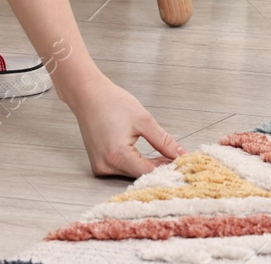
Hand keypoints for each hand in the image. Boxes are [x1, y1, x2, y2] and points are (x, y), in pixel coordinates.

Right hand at [63, 72, 184, 177]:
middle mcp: (106, 166)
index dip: (167, 169)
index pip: (148, 172)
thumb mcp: (143, 120)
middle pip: (140, 175)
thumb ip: (163, 141)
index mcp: (117, 155)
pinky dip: (136, 164)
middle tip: (177, 159)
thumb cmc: (112, 102)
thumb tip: (181, 154)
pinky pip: (122, 169)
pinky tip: (148, 157)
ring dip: (148, 167)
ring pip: (132, 173)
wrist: (88, 95)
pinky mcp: (99, 164)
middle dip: (160, 168)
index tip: (182, 164)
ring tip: (165, 156)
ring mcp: (100, 167)